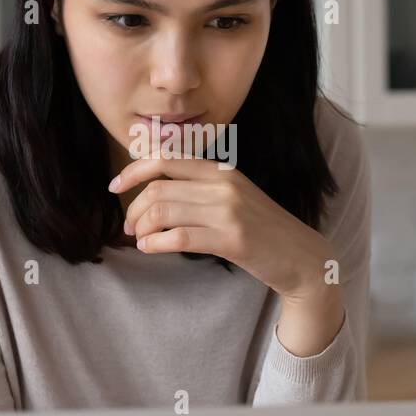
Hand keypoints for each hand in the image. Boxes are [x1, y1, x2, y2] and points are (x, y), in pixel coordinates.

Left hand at [112, 156, 336, 303]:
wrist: (301, 256)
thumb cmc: (261, 229)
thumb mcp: (233, 196)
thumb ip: (200, 188)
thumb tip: (153, 190)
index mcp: (221, 170)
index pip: (166, 159)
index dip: (133, 171)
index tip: (114, 186)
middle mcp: (223, 185)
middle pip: (158, 189)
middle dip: (133, 209)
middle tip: (129, 228)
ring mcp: (228, 211)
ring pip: (163, 212)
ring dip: (142, 229)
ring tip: (140, 241)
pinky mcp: (231, 239)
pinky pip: (179, 238)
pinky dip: (155, 244)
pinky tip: (150, 248)